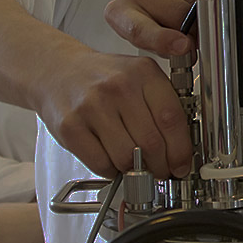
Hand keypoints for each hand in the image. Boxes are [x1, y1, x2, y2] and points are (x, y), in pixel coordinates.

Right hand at [36, 46, 193, 177]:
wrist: (58, 71)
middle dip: (160, 166)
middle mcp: (118, 87)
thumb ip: (162, 104)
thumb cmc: (103, 78)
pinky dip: (111, 171)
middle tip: (160, 171)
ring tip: (135, 166)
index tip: (181, 164)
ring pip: (126, 158)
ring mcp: (92, 107)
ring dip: (135, 171)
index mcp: (143, 72)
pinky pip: (101, 164)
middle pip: (151, 143)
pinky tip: (112, 161)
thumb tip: (183, 148)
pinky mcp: (70, 127)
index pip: (172, 119)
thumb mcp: (139, 76)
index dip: (180, 149)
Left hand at [105, 0, 198, 58]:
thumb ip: (167, 47)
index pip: (138, 28)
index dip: (163, 39)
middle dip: (191, 25)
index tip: (183, 45)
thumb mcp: (157, 46)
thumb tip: (188, 45)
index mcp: (118, 12)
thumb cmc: (156, 22)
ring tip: (195, 12)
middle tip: (198, 33)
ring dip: (198, 6)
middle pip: (173, 10)